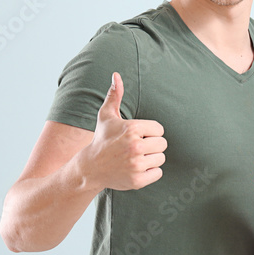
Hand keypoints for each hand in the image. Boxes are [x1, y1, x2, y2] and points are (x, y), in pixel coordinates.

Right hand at [84, 72, 166, 190]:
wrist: (90, 167)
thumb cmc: (102, 139)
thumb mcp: (106, 116)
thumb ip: (115, 95)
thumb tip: (116, 75)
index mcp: (132, 128)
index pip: (159, 129)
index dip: (150, 132)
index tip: (137, 136)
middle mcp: (135, 146)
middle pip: (163, 144)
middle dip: (152, 146)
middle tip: (137, 148)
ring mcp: (136, 164)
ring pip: (161, 158)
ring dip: (151, 159)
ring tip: (136, 158)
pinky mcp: (138, 180)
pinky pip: (158, 173)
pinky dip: (150, 172)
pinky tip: (136, 169)